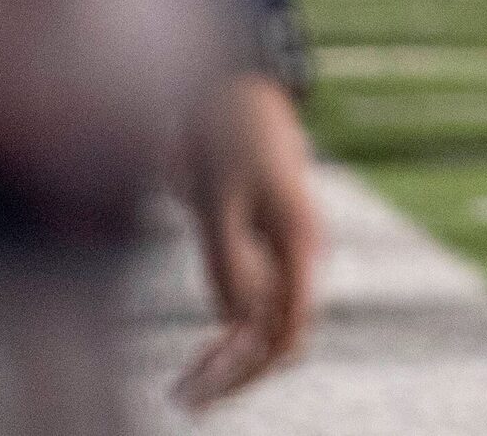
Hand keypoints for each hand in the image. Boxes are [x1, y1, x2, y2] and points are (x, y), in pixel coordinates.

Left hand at [174, 73, 321, 410]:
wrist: (239, 86)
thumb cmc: (226, 134)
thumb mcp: (218, 196)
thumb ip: (227, 259)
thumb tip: (231, 323)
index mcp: (299, 240)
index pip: (287, 330)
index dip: (248, 370)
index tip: (204, 393)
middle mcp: (299, 253)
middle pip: (280, 337)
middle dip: (237, 376)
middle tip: (186, 401)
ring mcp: (283, 252)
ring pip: (266, 326)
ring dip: (230, 362)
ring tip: (186, 389)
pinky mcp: (264, 246)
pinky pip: (255, 305)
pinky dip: (229, 336)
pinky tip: (204, 354)